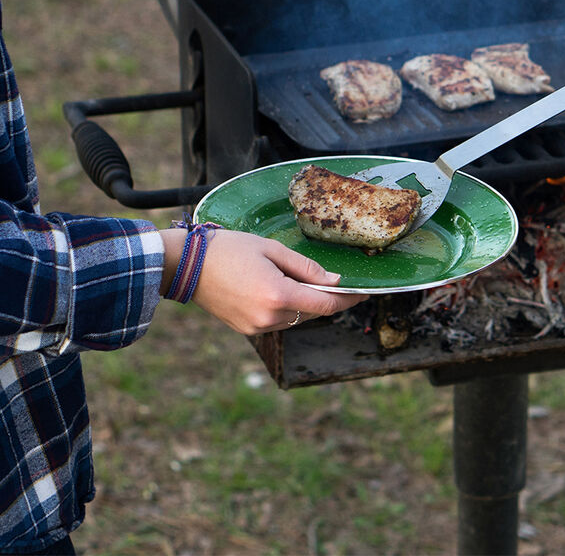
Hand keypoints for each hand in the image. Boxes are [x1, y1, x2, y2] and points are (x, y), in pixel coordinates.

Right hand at [160, 228, 364, 333]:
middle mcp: (269, 317)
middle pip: (311, 312)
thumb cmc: (229, 249)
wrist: (186, 265)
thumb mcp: (272, 249)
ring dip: (302, 302)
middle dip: (323, 297)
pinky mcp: (246, 329)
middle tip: (329, 279)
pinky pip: (277, 321)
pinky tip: (275, 288)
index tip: (364, 292)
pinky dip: (284, 307)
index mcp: (278, 295)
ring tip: (291, 277)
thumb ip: (307, 267)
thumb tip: (334, 282)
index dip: (348, 299)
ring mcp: (256, 327)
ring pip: (295, 317)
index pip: (326, 305)